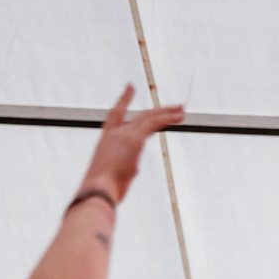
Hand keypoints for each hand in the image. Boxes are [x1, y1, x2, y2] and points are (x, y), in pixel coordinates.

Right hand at [77, 85, 184, 204]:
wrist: (97, 191)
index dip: (123, 100)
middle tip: (174, 107)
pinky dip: (167, 118)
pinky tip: (179, 116)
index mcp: (105, 142)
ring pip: (149, 118)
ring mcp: (124, 135)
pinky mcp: (134, 139)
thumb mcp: (111, 178)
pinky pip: (154, 123)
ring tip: (182, 109)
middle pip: (139, 116)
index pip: (115, 115)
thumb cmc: (101, 192)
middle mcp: (113, 134)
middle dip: (157, 111)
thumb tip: (135, 170)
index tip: (131, 86)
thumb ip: (125, 170)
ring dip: (167, 113)